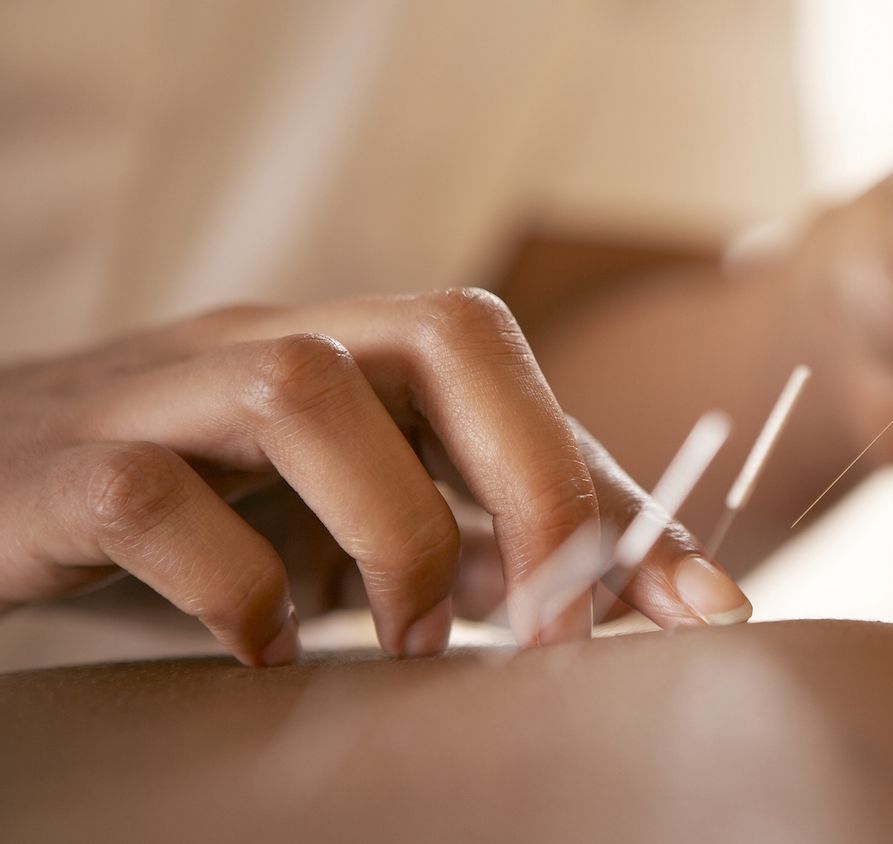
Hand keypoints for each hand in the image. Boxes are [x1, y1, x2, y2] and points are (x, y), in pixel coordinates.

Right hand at [0, 289, 748, 665]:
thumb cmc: (201, 514)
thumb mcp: (356, 525)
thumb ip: (479, 547)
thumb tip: (630, 597)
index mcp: (355, 351)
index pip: (517, 374)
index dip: (614, 485)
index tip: (694, 602)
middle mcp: (271, 344)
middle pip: (444, 333)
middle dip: (532, 480)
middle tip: (554, 622)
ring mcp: (163, 395)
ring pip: (304, 391)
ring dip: (393, 533)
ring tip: (407, 645)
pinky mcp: (64, 470)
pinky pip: (154, 498)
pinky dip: (234, 588)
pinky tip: (264, 652)